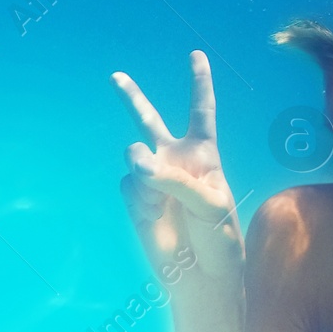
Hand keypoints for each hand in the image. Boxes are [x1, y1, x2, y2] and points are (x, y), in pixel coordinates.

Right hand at [113, 51, 244, 308]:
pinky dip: (143, 200)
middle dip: (130, 97)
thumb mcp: (210, 204)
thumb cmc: (217, 238)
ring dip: (148, 174)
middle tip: (115, 76)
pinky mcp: (134, 198)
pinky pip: (130, 185)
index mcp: (203, 153)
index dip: (199, 82)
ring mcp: (150, 178)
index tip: (196, 55)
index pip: (201, 109)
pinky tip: (156, 217)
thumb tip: (135, 160)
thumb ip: (175, 178)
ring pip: (136, 156)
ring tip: (164, 197)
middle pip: (149, 120)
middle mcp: (174, 159)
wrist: (200, 276)